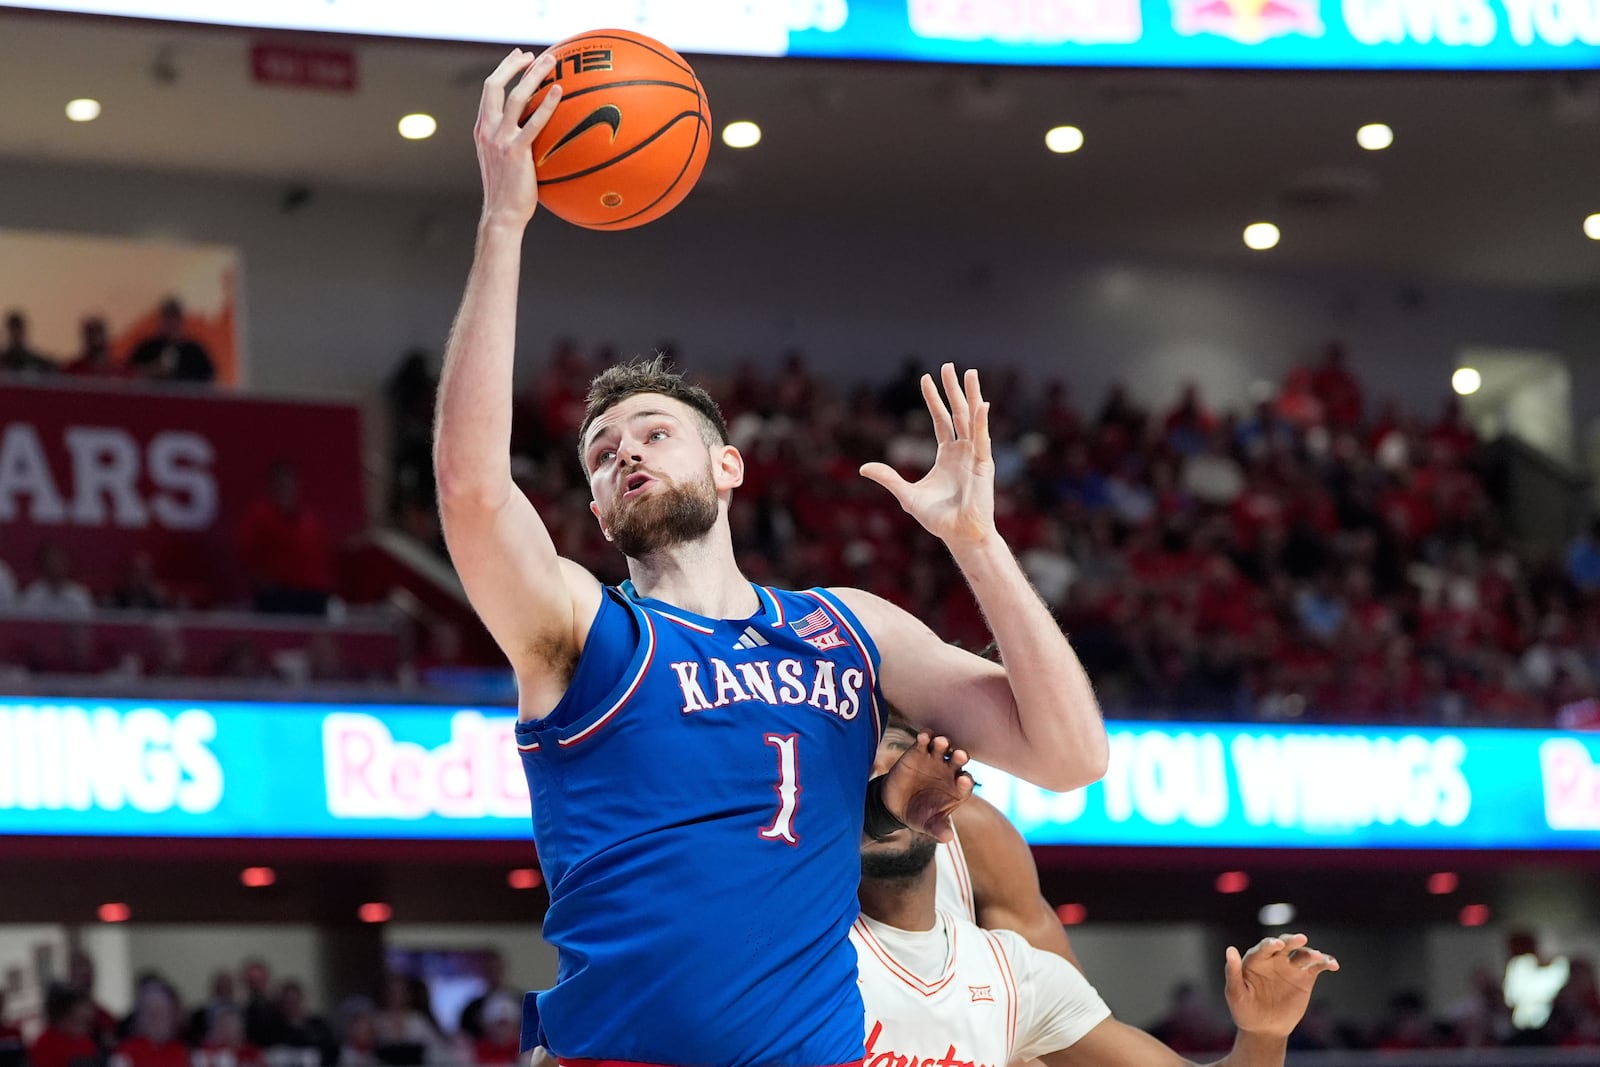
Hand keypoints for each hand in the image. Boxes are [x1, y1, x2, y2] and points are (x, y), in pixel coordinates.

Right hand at [474, 49, 563, 226]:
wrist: (502, 215)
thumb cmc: (509, 193)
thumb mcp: (505, 162)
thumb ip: (514, 142)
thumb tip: (539, 133)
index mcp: (482, 130)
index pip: (490, 91)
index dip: (504, 70)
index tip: (520, 58)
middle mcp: (487, 130)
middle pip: (495, 85)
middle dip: (513, 64)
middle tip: (534, 54)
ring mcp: (499, 140)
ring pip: (515, 97)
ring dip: (533, 75)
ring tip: (552, 62)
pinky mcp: (515, 152)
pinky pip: (533, 122)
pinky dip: (546, 104)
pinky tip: (559, 91)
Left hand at [860, 364, 994, 546]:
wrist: (959, 535)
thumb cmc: (938, 519)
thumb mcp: (906, 495)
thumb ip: (888, 478)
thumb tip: (863, 468)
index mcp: (947, 456)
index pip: (941, 420)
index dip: (934, 399)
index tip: (926, 378)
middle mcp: (962, 451)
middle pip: (957, 413)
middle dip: (952, 389)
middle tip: (948, 365)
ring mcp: (974, 456)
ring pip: (972, 419)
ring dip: (971, 396)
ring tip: (970, 373)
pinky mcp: (983, 465)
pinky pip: (982, 439)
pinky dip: (981, 422)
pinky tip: (982, 404)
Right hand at [881, 732, 973, 842]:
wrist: (896, 805)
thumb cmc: (918, 815)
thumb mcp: (927, 825)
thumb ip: (938, 829)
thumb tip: (947, 838)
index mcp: (957, 789)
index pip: (966, 783)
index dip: (966, 782)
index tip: (963, 780)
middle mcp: (949, 771)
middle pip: (959, 761)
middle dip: (960, 757)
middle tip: (960, 755)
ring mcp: (935, 760)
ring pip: (943, 748)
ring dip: (943, 744)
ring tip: (941, 742)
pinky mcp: (918, 752)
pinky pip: (924, 742)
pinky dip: (925, 738)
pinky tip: (924, 736)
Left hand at [1224, 933, 1339, 1037]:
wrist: (1264, 1029)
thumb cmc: (1245, 1011)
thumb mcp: (1235, 994)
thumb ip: (1233, 972)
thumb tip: (1230, 950)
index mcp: (1256, 960)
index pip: (1263, 948)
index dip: (1270, 944)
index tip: (1277, 945)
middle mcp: (1274, 959)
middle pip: (1285, 945)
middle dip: (1292, 940)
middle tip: (1300, 939)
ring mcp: (1290, 967)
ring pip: (1303, 954)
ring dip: (1311, 953)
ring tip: (1318, 957)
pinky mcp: (1305, 978)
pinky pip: (1317, 967)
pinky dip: (1325, 963)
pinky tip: (1333, 964)